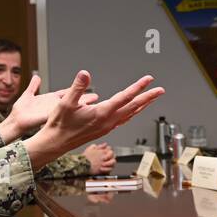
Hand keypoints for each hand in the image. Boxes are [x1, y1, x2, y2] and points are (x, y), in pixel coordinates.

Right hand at [25, 71, 163, 171]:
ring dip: (142, 106)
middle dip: (148, 97)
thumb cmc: (60, 124)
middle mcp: (108, 121)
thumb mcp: (65, 102)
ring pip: (130, 115)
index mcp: (102, 113)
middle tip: (160, 90)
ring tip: (151, 99)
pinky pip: (123, 120)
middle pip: (134, 107)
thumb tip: (85, 73)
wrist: (56, 143)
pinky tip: (133, 111)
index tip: (148, 80)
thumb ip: (77, 87)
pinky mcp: (104, 130)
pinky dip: (132, 113)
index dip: (138, 87)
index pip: (125, 97)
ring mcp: (107, 127)